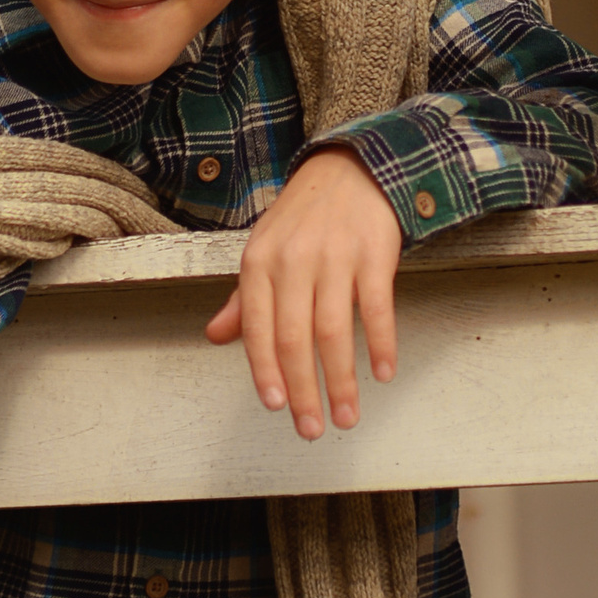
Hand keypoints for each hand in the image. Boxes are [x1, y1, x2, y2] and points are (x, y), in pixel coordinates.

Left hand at [205, 145, 401, 439]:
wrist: (351, 168)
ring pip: (335, 331)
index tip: (277, 407)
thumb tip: (216, 337)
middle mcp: (293, 260)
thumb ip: (244, 300)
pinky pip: (377, 308)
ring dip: (341, 380)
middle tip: (312, 428)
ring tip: (346, 415)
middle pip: (296, 338)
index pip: (259, 329)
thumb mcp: (264, 252)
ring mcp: (335, 256)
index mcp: (259, 263)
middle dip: (304, 390)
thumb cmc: (303, 219)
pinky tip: (381, 373)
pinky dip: (380, 345)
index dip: (266, 372)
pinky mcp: (374, 253)